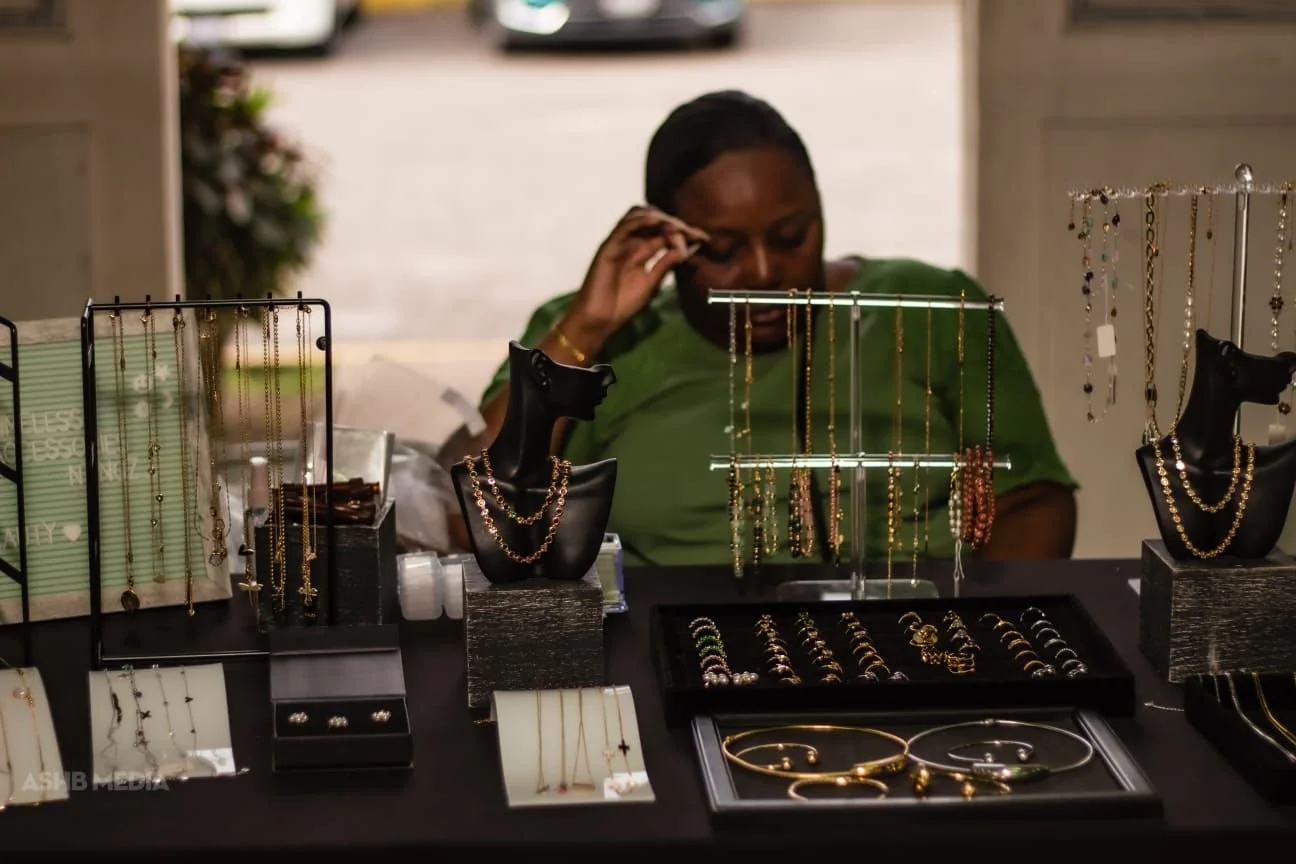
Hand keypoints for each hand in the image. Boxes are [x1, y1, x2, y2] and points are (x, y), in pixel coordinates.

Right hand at [566, 205, 708, 341]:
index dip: (685, 233)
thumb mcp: (651, 283)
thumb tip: (685, 249)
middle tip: (694, 234)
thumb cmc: (622, 304)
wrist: (599, 319)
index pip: (665, 233)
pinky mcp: (608, 246)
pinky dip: (641, 220)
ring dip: (661, 219)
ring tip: (679, 227)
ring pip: (640, 217)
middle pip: (655, 221)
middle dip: (677, 225)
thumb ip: (665, 265)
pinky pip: (625, 226)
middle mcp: (631, 243)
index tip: (703, 239)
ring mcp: (619, 242)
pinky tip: (658, 222)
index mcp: (642, 251)